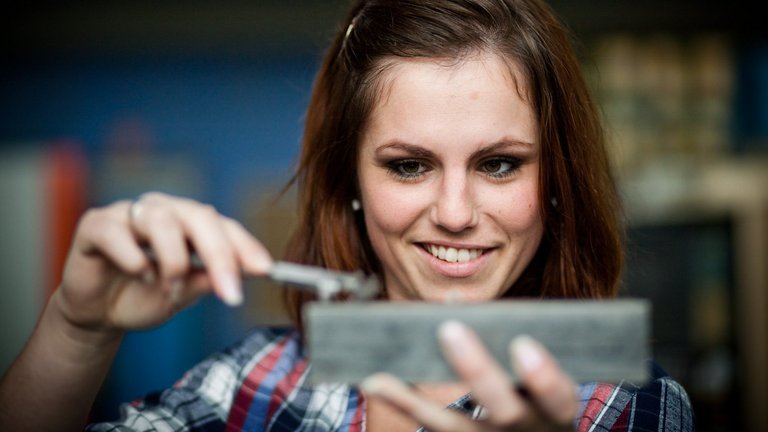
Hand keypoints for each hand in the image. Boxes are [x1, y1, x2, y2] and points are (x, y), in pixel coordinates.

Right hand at [54, 192, 272, 332]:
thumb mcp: (182, 295)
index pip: (224, 226)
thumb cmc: (143, 296)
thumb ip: (207, 281)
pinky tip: (138, 274)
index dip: (246, 247)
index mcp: (190, 223)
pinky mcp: (96, 225)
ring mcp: (128, 214)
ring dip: (173, 260)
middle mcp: (164, 211)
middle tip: (230, 291)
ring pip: (161, 220)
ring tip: (169, 288)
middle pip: (199, 217)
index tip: (266, 270)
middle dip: (220, 254)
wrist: (97, 315)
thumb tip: (242, 275)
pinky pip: (117, 232)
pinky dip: (132, 257)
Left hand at [361, 321, 577, 430]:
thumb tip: (455, 298)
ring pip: (453, 428)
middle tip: (451, 330)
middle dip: (477, 370)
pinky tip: (375, 382)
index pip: (558, 396)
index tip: (522, 344)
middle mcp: (526, 431)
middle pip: (504, 411)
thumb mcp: (539, 380)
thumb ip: (505, 341)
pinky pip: (432, 427)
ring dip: (415, 401)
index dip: (542, 376)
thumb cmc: (536, 402)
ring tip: (381, 375)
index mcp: (554, 411)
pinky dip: (403, 403)